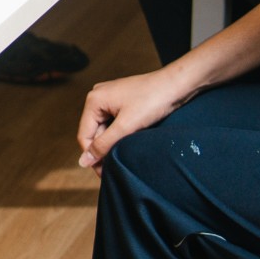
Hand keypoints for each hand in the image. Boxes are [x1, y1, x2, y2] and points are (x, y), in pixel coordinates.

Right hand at [77, 67, 191, 175]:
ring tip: (127, 155)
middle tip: (117, 167)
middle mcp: (97, 97)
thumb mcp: (126, 126)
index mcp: (93, 100)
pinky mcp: (121, 101)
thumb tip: (83, 162)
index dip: (93, 156)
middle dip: (104, 149)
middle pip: (94, 132)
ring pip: (105, 128)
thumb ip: (103, 144)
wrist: (177, 84)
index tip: (105, 174)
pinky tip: (131, 141)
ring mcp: (109, 98)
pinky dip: (121, 133)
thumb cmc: (153, 100)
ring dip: (114, 142)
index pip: (85, 136)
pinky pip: (114, 122)